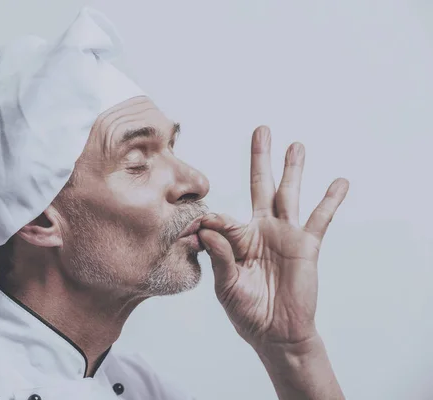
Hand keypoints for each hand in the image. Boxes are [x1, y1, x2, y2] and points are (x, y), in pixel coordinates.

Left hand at [198, 126, 348, 349]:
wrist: (276, 332)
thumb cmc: (247, 311)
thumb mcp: (226, 286)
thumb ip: (219, 257)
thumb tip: (205, 228)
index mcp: (236, 239)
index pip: (221, 218)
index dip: (208, 221)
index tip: (195, 226)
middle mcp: (261, 230)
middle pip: (261, 186)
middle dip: (261, 158)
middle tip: (262, 130)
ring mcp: (285, 235)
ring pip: (289, 194)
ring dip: (293, 169)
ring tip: (296, 145)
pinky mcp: (306, 245)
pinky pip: (320, 219)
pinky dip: (330, 201)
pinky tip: (339, 182)